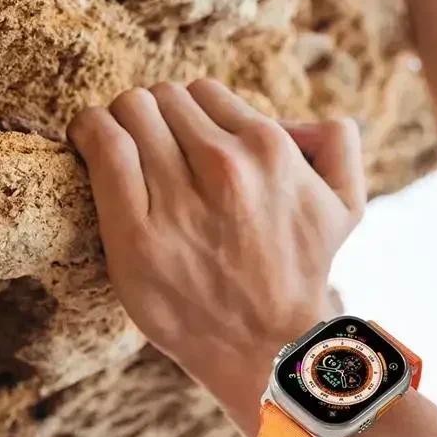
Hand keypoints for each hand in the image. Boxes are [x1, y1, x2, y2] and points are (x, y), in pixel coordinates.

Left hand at [66, 80, 365, 436]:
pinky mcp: (135, 232)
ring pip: (131, 111)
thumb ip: (339, 145)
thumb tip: (306, 117)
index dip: (194, 113)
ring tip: (122, 145)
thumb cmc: (302, 271)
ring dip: (122, 121)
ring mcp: (179, 199)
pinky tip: (91, 142)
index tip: (186, 139)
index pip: (204, 92)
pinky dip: (90, 131)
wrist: (270, 345)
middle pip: (163, 97)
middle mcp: (227, 167)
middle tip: (156, 148)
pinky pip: (102, 144)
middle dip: (158, 115)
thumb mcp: (346, 205)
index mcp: (271, 150)